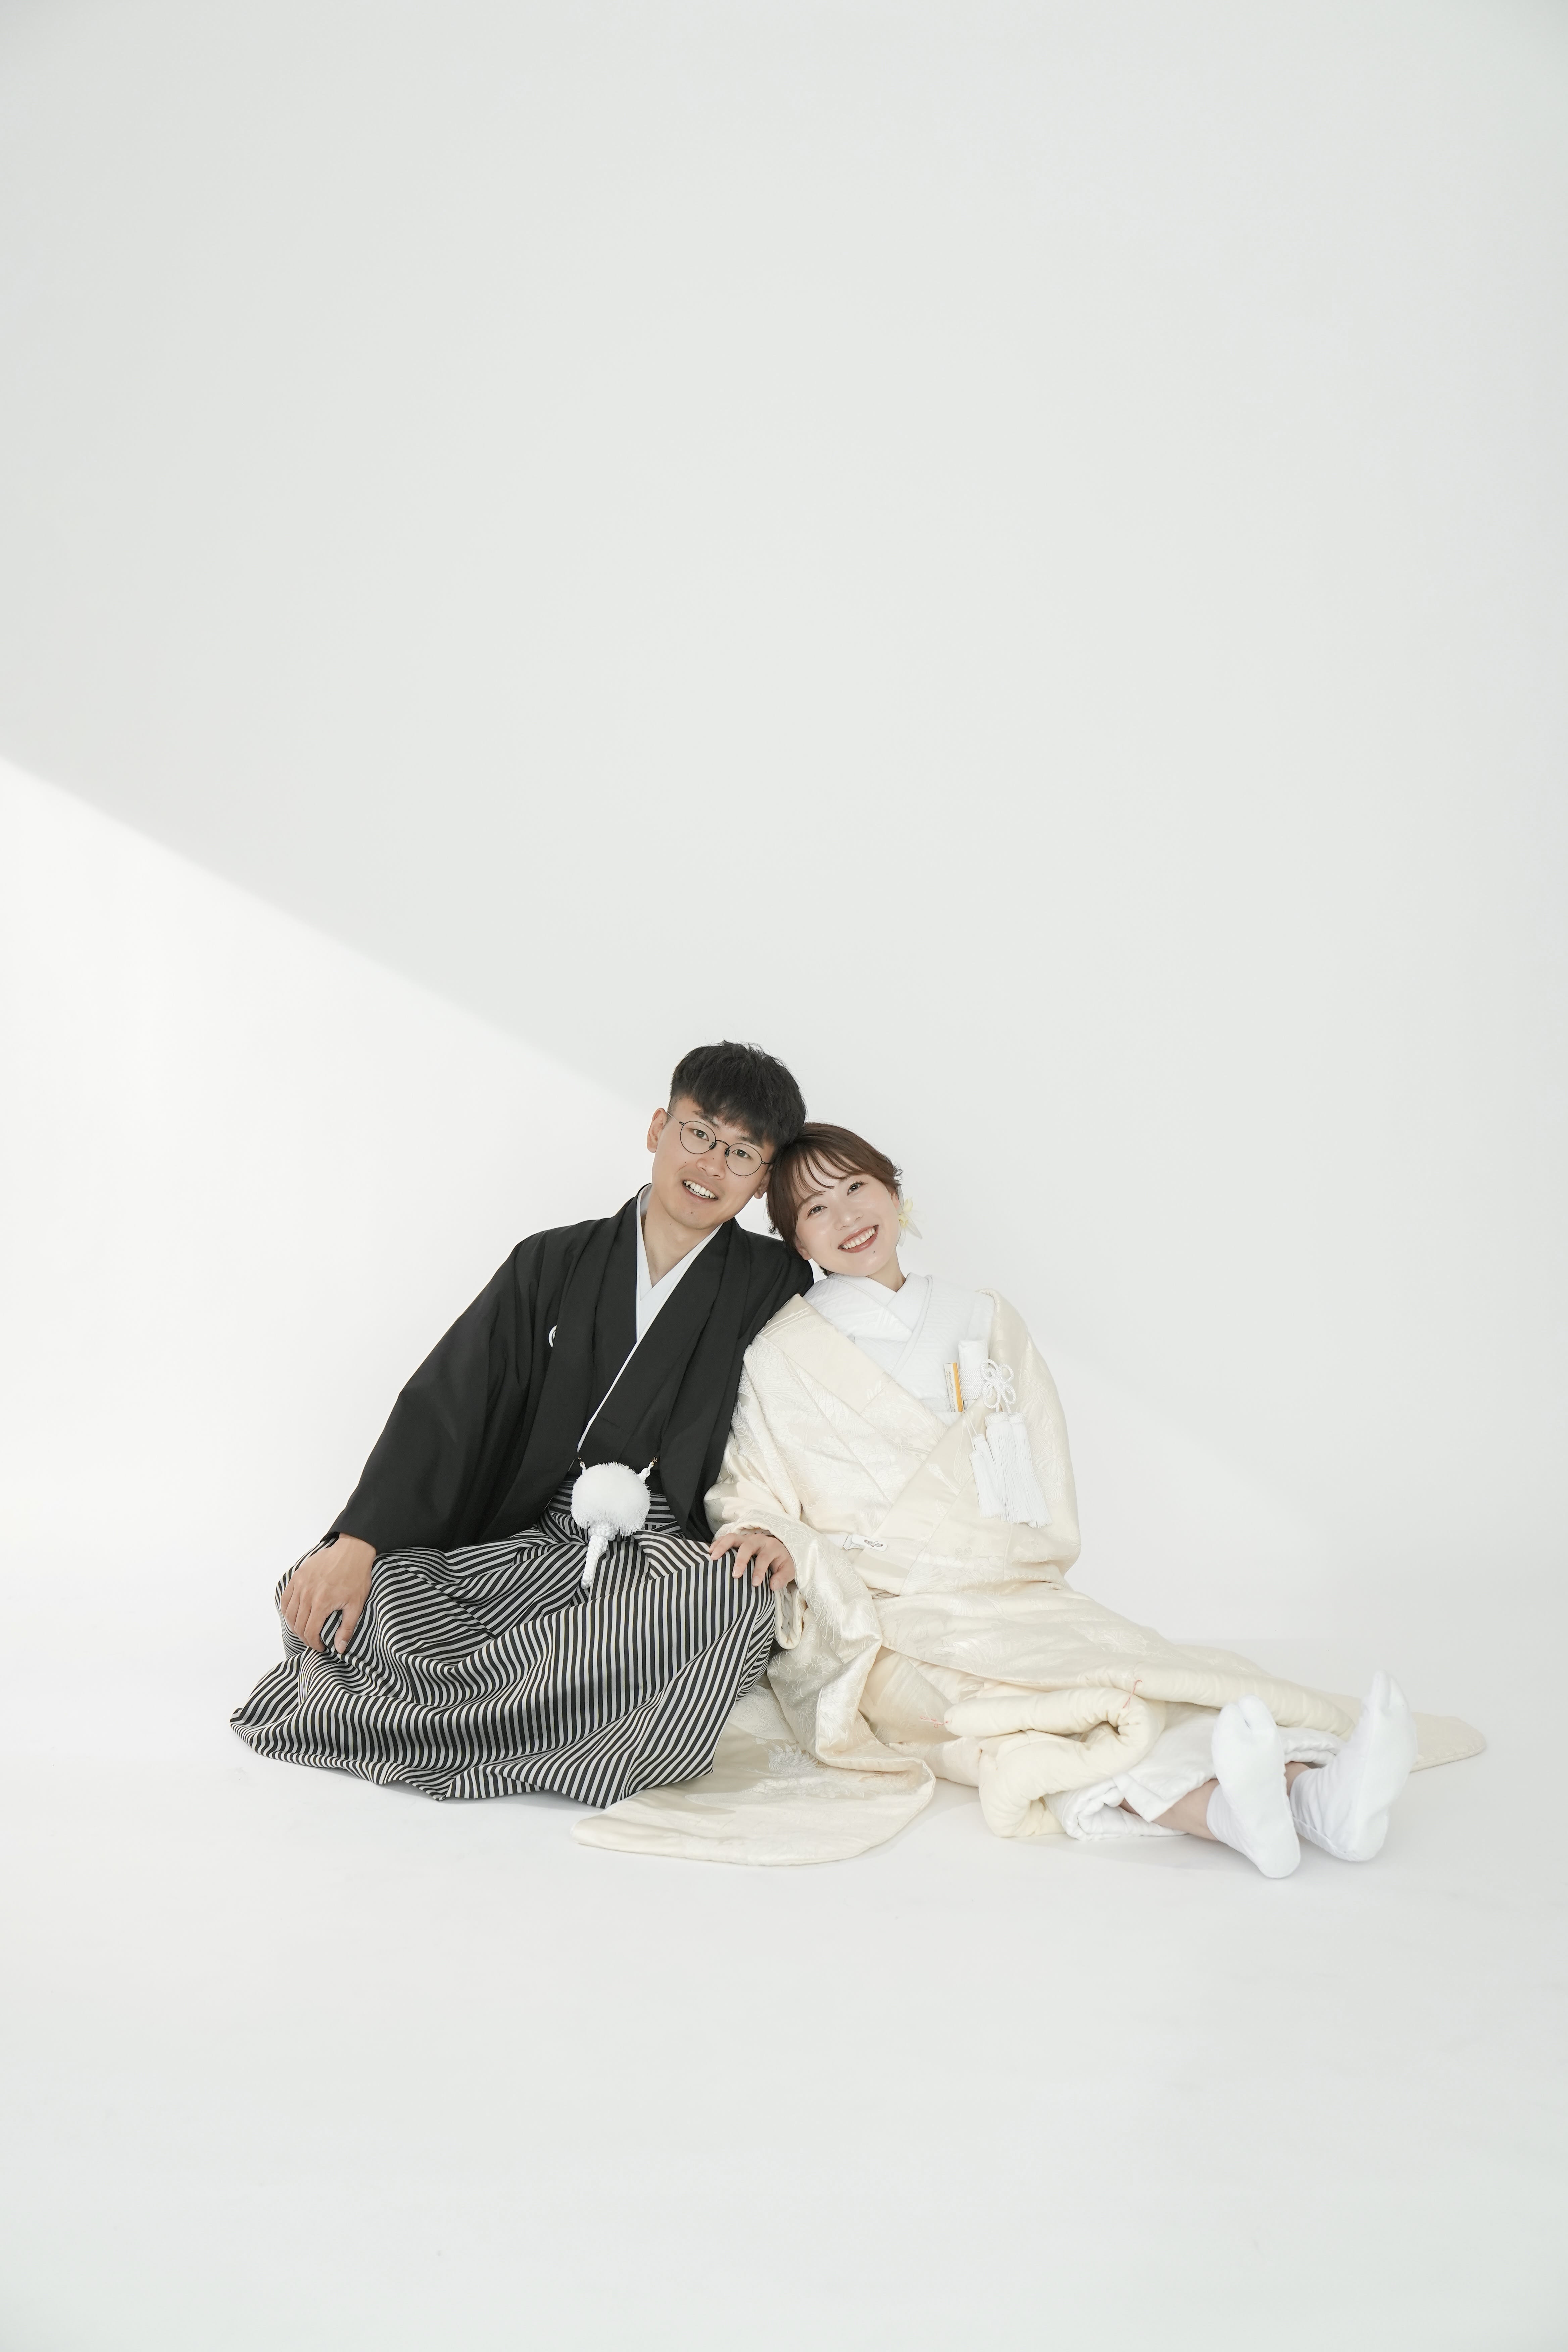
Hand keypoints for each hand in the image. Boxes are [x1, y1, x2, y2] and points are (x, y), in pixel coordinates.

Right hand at [281, 1533, 375, 1655]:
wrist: (352, 1552)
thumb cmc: (357, 1577)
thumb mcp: (356, 1605)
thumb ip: (346, 1628)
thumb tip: (339, 1649)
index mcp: (321, 1603)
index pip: (309, 1632)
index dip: (314, 1644)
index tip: (321, 1647)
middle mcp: (307, 1594)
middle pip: (297, 1625)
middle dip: (305, 1637)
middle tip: (314, 1640)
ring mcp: (300, 1584)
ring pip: (289, 1613)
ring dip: (295, 1625)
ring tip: (305, 1629)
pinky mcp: (297, 1576)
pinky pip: (285, 1598)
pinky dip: (287, 1610)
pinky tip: (295, 1614)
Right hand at [710, 1525, 796, 1592]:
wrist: (779, 1549)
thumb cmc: (781, 1562)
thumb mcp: (788, 1570)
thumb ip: (782, 1577)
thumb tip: (773, 1586)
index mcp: (772, 1547)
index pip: (764, 1557)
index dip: (759, 1570)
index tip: (755, 1584)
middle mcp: (758, 1539)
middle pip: (748, 1546)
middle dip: (741, 1560)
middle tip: (735, 1575)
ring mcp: (747, 1538)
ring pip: (733, 1538)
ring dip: (722, 1546)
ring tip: (713, 1558)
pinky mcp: (738, 1539)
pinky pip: (726, 1538)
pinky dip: (718, 1543)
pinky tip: (710, 1552)